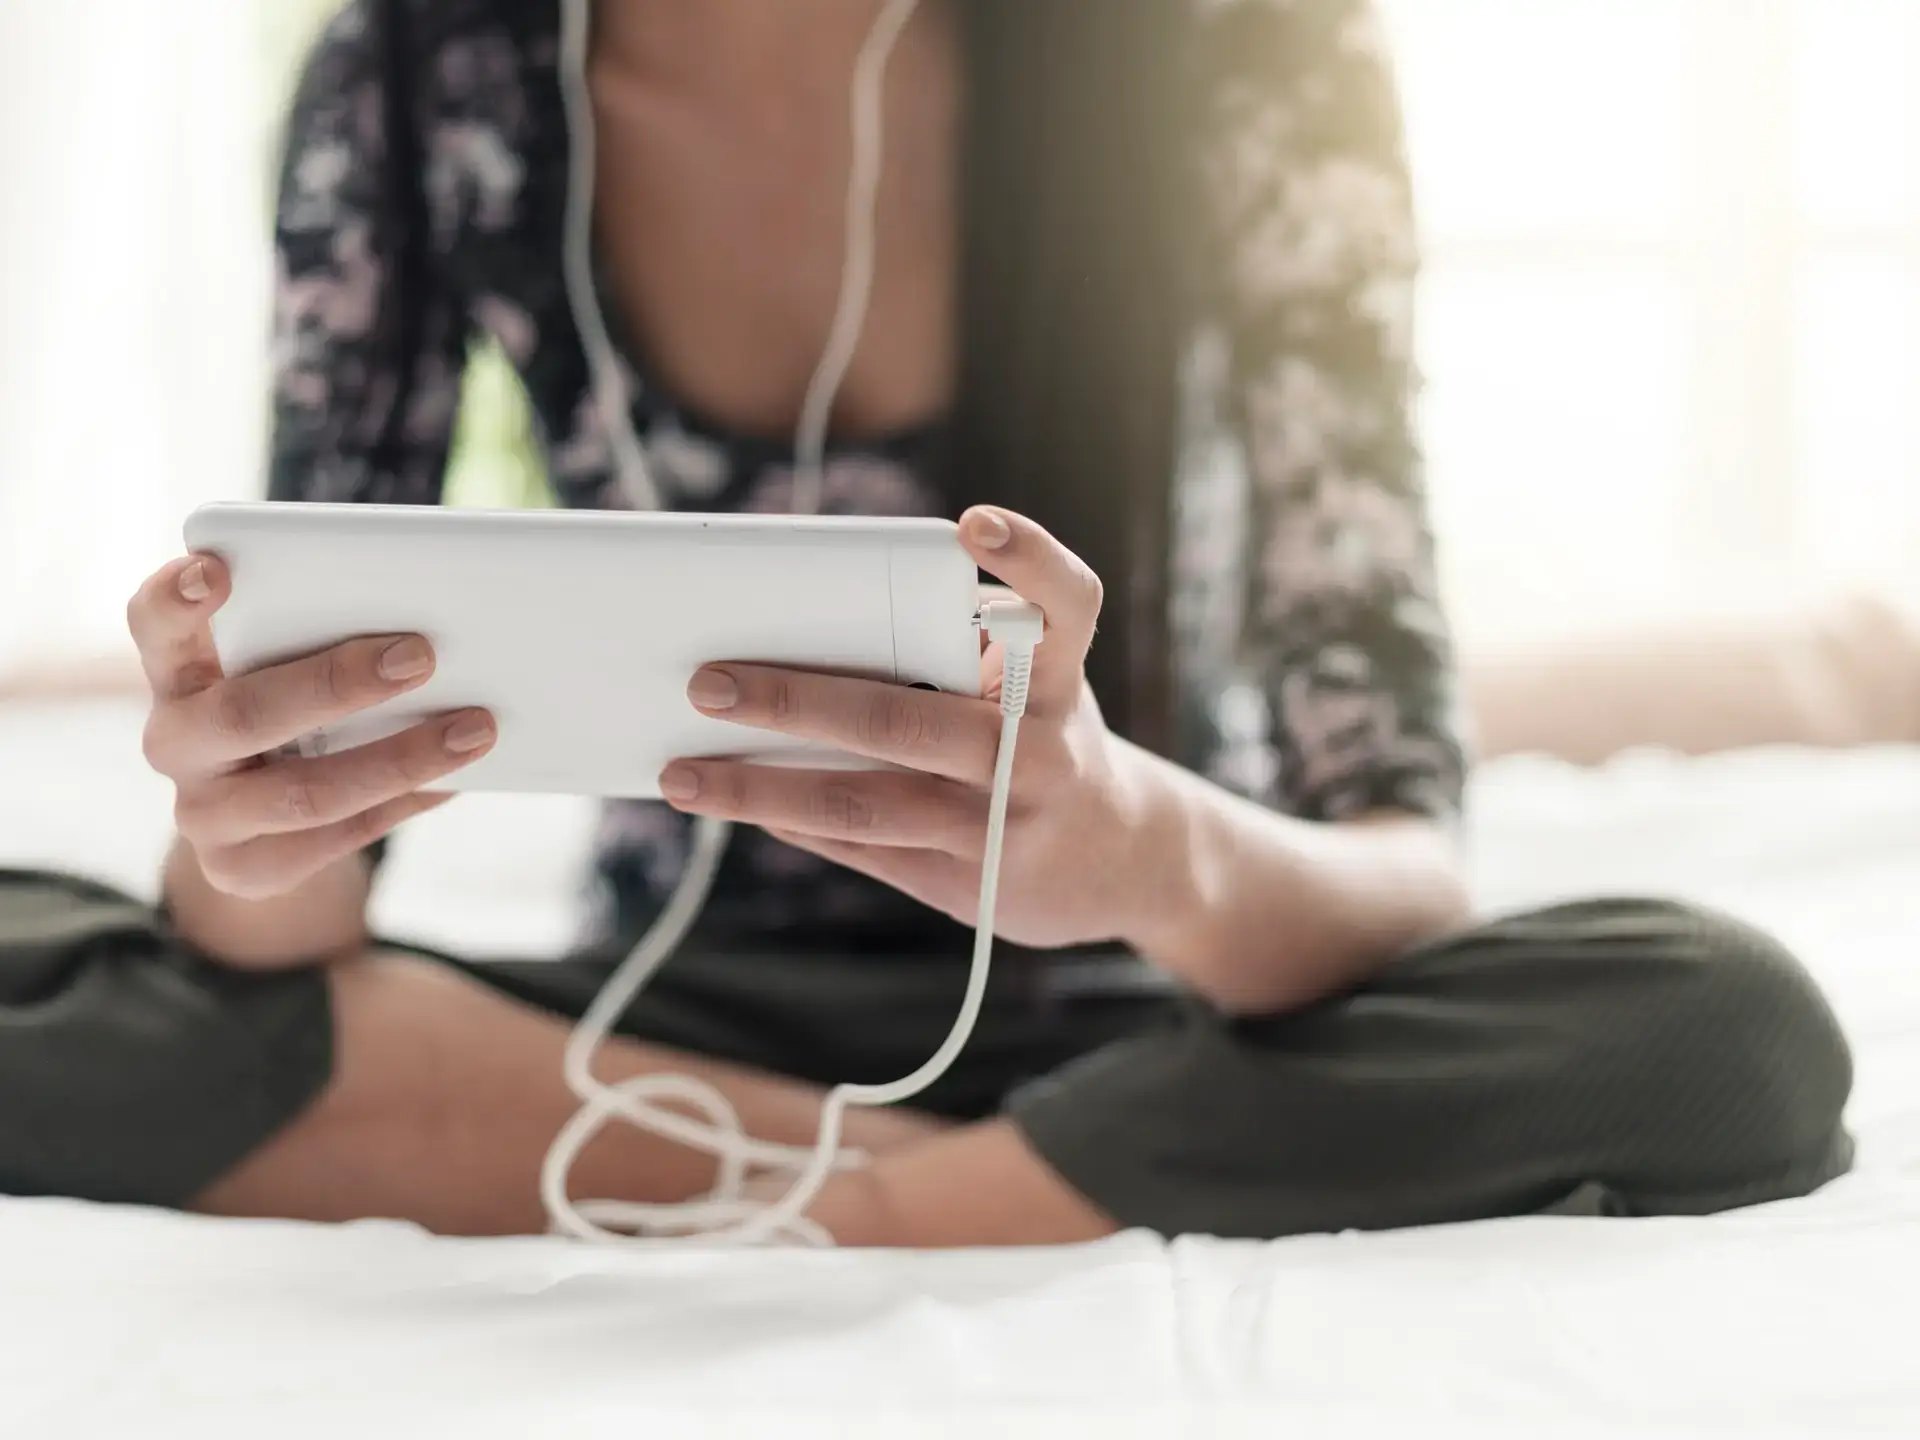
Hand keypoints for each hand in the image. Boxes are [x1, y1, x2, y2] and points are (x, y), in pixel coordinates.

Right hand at [129, 553, 496, 899]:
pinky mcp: (242, 869)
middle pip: (247, 712)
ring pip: (305, 793)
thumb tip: (437, 619)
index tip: (215, 569)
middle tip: (421, 654)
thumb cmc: (290, 706)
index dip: (176, 598)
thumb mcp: (286, 666)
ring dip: (400, 759)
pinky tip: (454, 779)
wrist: (259, 818)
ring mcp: (202, 813)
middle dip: (338, 683)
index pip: (156, 625)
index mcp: (177, 672)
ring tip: (474, 729)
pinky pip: (336, 838)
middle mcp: (175, 741)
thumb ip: (320, 637)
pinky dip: (403, 803)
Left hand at [657, 507, 1171, 949]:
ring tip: (685, 774)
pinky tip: (741, 805)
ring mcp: (1007, 823)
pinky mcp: (976, 882)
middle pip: (908, 719)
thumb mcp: (1032, 687)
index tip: (971, 524)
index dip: (1028, 559)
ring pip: (865, 803)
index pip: (1064, 604)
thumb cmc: (1044, 740)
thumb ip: (956, 655)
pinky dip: (795, 822)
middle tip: (707, 681)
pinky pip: (865, 848)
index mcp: (1058, 677)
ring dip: (762, 790)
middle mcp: (1041, 749)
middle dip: (796, 699)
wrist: (1126, 861)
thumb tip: (802, 633)